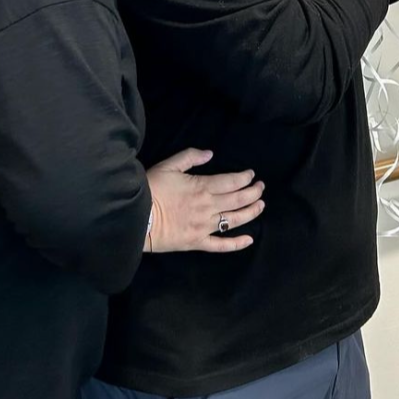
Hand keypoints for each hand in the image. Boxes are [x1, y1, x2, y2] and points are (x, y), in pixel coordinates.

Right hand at [146, 149, 264, 253]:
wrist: (137, 217)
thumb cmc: (152, 188)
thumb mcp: (169, 165)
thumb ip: (190, 156)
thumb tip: (210, 154)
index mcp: (202, 187)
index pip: (231, 182)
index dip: (245, 178)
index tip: (252, 175)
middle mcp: (208, 207)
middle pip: (238, 199)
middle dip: (253, 192)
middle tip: (261, 188)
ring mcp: (204, 227)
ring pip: (234, 220)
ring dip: (251, 212)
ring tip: (261, 206)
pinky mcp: (197, 243)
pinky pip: (220, 245)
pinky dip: (236, 244)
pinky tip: (249, 240)